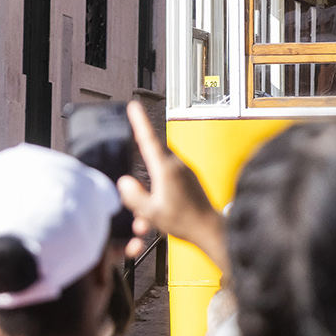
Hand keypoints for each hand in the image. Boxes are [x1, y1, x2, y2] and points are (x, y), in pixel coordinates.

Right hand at [117, 102, 228, 273]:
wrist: (210, 229)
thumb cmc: (184, 222)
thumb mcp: (151, 212)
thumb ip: (134, 196)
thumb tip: (125, 182)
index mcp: (166, 169)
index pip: (149, 139)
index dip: (140, 121)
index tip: (134, 106)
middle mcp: (178, 165)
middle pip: (155, 149)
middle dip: (143, 145)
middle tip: (134, 140)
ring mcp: (186, 170)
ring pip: (162, 161)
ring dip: (151, 169)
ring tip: (146, 189)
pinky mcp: (191, 178)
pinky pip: (171, 171)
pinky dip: (161, 178)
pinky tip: (159, 197)